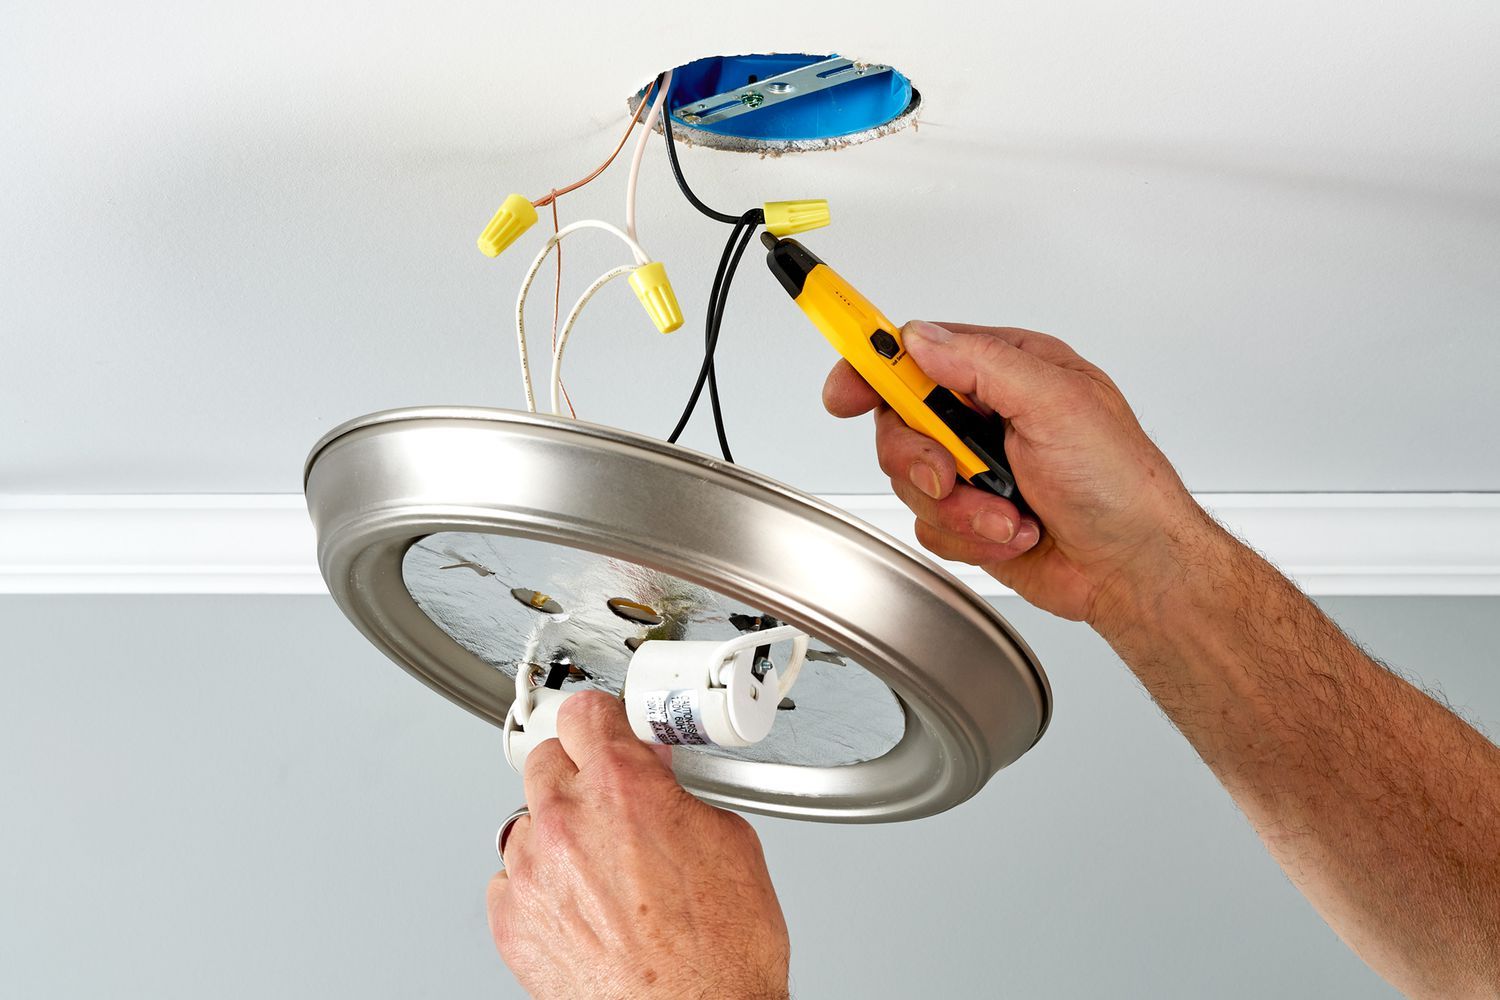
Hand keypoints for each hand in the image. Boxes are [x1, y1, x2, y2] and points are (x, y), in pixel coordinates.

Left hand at [487, 691, 790, 999]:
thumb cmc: (720, 953)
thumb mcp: (730, 841)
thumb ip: (680, 795)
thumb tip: (661, 782)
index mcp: (622, 787)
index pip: (585, 713)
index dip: (603, 721)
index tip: (607, 730)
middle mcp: (567, 821)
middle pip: (547, 761)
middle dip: (580, 774)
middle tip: (610, 801)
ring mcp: (532, 873)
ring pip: (527, 823)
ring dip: (558, 835)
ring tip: (603, 871)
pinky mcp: (512, 923)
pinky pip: (510, 882)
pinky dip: (539, 888)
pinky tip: (580, 907)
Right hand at [823, 320, 1212, 630]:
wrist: (1134, 567)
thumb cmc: (1120, 483)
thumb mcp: (1057, 403)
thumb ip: (983, 364)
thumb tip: (921, 340)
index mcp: (1008, 370)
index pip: (920, 353)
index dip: (873, 368)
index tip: (846, 392)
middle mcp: (987, 414)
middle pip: (900, 422)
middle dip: (921, 458)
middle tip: (950, 473)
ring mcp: (977, 467)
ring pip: (910, 480)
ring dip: (959, 507)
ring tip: (1007, 514)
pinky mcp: (971, 516)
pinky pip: (929, 525)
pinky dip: (969, 537)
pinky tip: (1012, 533)